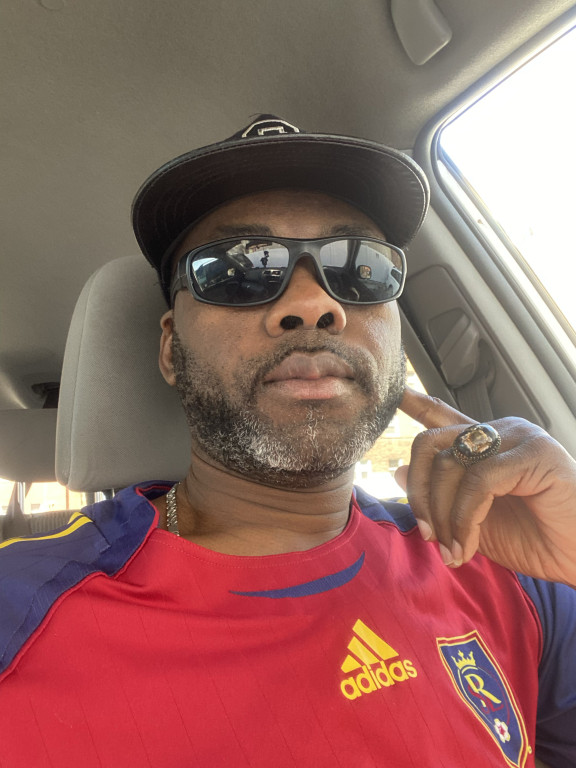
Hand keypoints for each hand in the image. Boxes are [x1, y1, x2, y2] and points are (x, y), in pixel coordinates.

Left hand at [395, 388, 575, 586]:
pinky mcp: (534, 453)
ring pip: (450, 465)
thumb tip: (400, 470)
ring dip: (442, 515)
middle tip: (427, 534)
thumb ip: (441, 498)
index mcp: (485, 446)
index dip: (418, 404)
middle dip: (419, 494)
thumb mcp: (474, 523)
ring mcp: (517, 438)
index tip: (395, 393)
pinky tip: (469, 543)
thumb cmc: (537, 540)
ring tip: (453, 550)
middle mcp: (499, 433)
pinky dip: (465, 518)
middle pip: (430, 444)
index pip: (443, 417)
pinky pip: (478, 480)